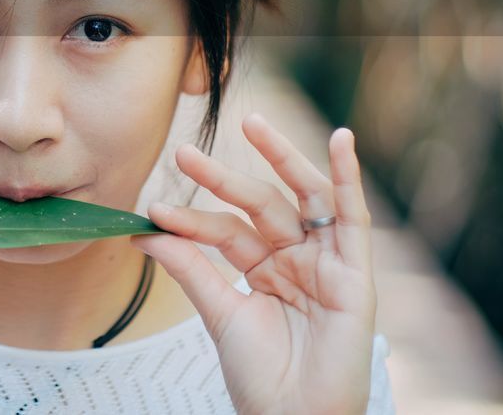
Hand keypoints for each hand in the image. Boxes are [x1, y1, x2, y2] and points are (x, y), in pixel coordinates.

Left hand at [131, 113, 376, 414]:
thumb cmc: (261, 378)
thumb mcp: (219, 313)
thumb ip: (190, 267)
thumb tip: (145, 231)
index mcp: (264, 269)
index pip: (226, 230)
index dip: (192, 219)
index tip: (152, 210)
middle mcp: (296, 259)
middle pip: (261, 205)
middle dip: (224, 178)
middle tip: (184, 153)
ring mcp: (327, 263)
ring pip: (304, 198)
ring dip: (282, 157)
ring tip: (252, 123)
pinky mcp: (356, 274)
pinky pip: (355, 218)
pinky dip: (348, 177)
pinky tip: (340, 140)